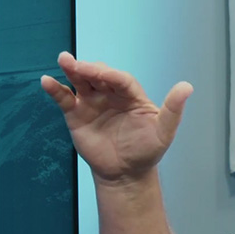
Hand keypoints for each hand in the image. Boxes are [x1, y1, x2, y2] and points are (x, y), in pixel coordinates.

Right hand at [41, 52, 192, 183]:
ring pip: (81, 82)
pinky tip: (47, 81)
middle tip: (77, 64)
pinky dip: (56, 90)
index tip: (99, 71)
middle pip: (99, 76)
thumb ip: (173, 109)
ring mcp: (93, 103)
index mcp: (132, 95)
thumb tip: (187, 86)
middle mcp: (111, 95)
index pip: (120, 79)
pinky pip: (65, 98)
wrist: (125, 173)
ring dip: (72, 70)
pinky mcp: (77, 114)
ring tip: (64, 60)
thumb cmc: (146, 151)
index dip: (110, 74)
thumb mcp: (163, 131)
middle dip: (89, 68)